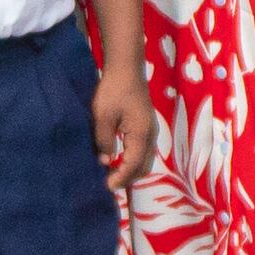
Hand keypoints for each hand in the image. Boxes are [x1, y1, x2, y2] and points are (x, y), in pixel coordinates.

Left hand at [93, 70, 156, 185]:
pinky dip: (133, 160)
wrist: (126, 68)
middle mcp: (150, 135)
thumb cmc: (113, 90)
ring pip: (145, 159)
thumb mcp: (103, 117)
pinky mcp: (146, 125)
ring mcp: (151, 130)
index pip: (133, 165)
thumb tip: (105, 161)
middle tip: (110, 184)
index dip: (121, 178)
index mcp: (141, 134)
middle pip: (144, 166)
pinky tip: (120, 159)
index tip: (107, 186)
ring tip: (114, 174)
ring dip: (131, 170)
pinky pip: (143, 151)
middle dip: (128, 178)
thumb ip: (104, 141)